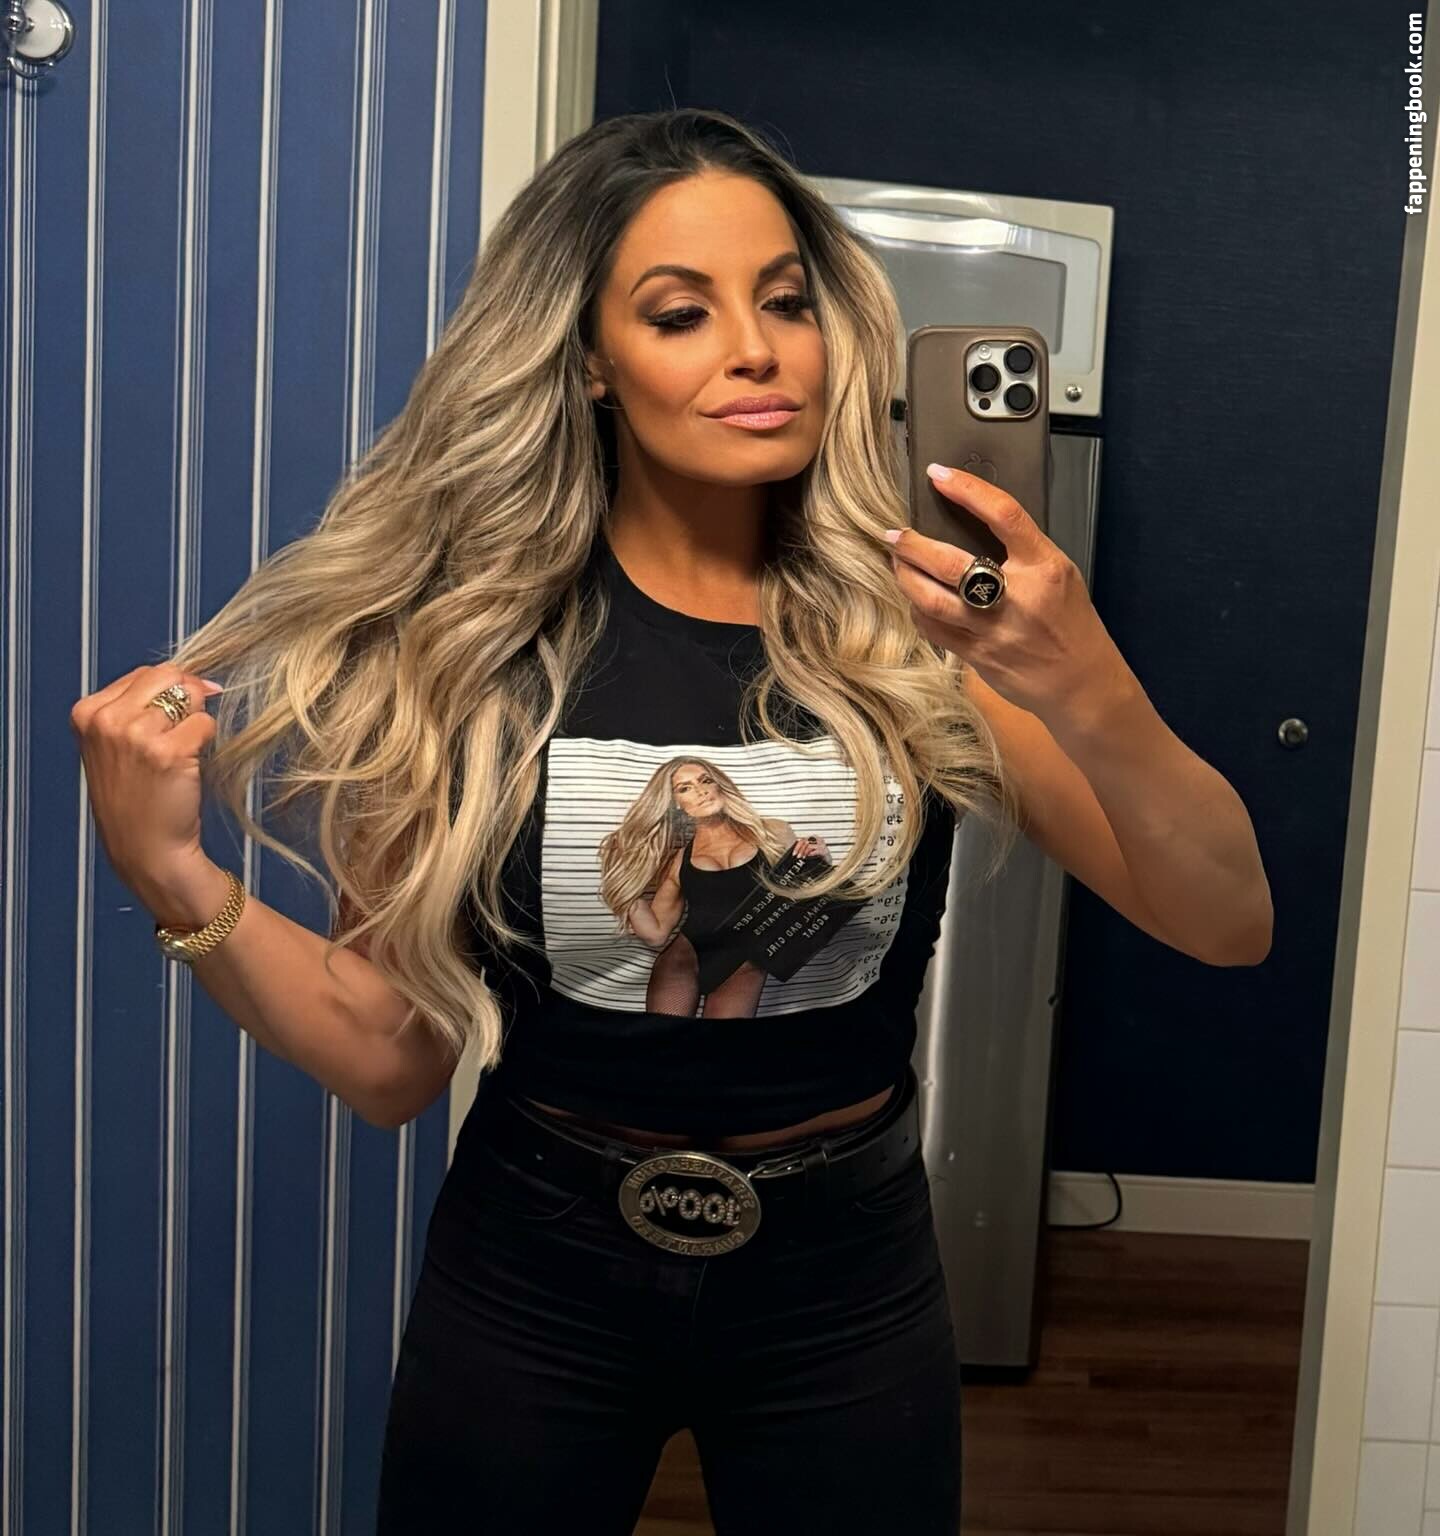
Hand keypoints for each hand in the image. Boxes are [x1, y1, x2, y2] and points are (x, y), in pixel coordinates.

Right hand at [70, 664, 225, 918]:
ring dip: (196, 722)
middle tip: (188, 729)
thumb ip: (140, 708)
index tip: (178, 713)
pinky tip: (189, 767)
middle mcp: (106, 720)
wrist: (146, 849)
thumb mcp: (116, 746)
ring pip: (189, 697)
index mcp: (87, 713)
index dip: (171, 688)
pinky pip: (205, 723)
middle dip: (188, 695)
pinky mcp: (168, 752)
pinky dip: (207, 740)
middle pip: (167, 676)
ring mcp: (135, 734)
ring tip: (182, 754)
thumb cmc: (137, 798)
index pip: (144, 674)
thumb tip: (199, 680)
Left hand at [791, 836, 829, 860]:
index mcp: (813, 837)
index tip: (794, 853)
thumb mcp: (810, 849)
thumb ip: (804, 848)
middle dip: (800, 850)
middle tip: (797, 856)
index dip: (797, 847)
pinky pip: (816, 851)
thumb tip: (795, 851)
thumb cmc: (818, 854)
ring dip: (805, 852)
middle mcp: (818, 839)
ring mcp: (822, 845)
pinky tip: (809, 856)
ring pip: (810, 846)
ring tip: (802, 857)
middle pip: (806, 842)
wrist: (828, 860)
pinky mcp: (825, 850)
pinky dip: (811, 853)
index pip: (803, 840)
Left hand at [885, 464, 1135, 721]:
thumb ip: (1023, 550)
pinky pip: (934, 630)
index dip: (967, 490)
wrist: (1080, 683)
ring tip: (896, 561)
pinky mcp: (977, 656)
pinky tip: (913, 597)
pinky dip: (917, 610)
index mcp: (1044, 567)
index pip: (1004, 515)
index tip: (938, 474)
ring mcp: (993, 630)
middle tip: (895, 534)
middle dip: (914, 546)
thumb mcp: (1061, 573)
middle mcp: (1017, 597)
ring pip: (932, 600)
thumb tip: (973, 522)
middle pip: (951, 563)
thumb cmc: (1071, 622)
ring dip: (906, 577)